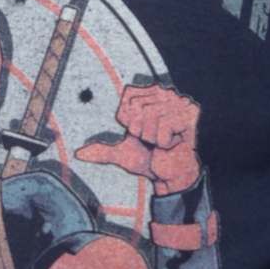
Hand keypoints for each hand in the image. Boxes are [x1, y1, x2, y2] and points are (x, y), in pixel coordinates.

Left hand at [79, 81, 202, 194]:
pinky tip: (171, 142)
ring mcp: (179, 102)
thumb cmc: (149, 159)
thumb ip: (102, 151)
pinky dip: (164, 139)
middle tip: (151, 140)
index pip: (128, 94)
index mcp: (149, 96)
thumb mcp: (121, 153)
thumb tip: (79, 154)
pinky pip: (164, 122)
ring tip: (161, 142)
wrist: (169, 175)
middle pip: (138, 103)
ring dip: (152, 135)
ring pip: (151, 112)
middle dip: (140, 128)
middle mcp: (165, 94)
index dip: (128, 118)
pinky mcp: (190, 113)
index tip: (138, 132)